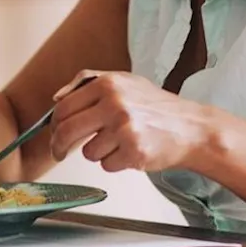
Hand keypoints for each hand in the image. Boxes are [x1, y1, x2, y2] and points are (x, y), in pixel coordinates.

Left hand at [49, 70, 209, 172]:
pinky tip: (131, 151)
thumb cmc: (157, 107)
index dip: (54, 125)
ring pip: (88, 152)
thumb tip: (56, 97)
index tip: (54, 134)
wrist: (191, 128)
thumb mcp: (125, 81)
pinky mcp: (133, 152)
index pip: (63, 108)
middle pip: (67, 131)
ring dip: (98, 153)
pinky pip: (106, 165)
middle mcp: (114, 104)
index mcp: (108, 84)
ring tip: (120, 143)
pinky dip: (115, 163)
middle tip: (60, 153)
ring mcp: (124, 129)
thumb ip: (88, 82)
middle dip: (59, 147)